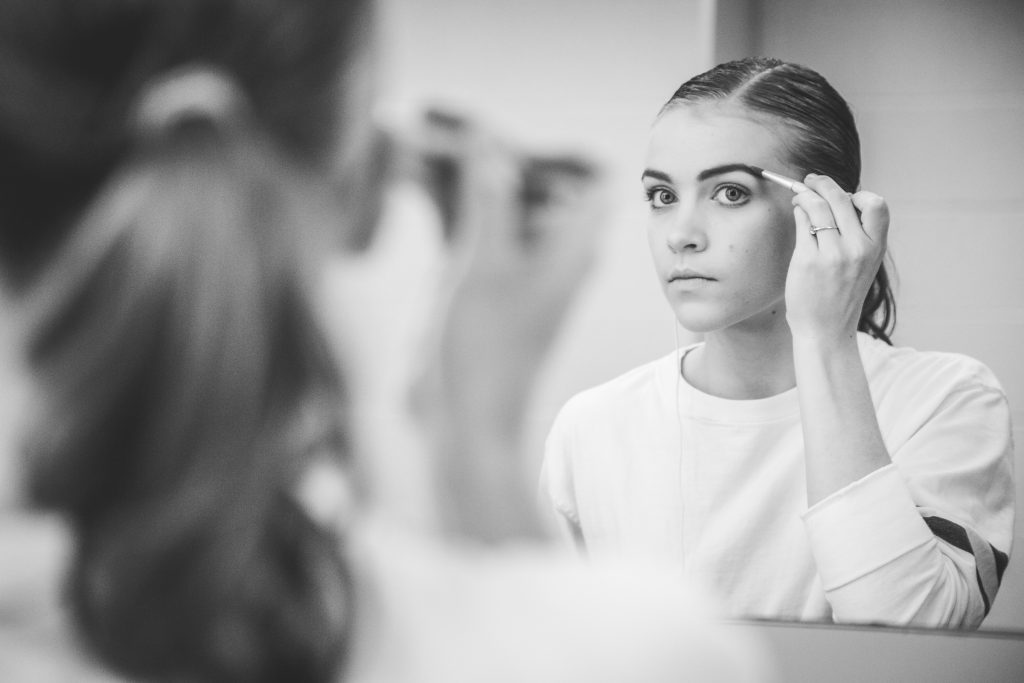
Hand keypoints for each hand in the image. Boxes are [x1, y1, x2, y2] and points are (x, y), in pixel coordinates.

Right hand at [412, 111, 606, 540]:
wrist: (467, 422)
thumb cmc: (486, 349)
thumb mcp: (484, 262)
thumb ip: (487, 197)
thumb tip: (490, 140)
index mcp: (573, 248)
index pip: (592, 178)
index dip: (558, 152)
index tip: (511, 140)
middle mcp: (552, 255)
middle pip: (538, 186)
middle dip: (496, 156)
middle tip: (450, 132)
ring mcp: (518, 271)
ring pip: (499, 207)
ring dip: (465, 178)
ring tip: (422, 145)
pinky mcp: (488, 287)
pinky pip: (476, 232)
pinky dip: (451, 208)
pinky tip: (414, 183)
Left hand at [785, 173, 888, 345]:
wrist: (825, 331)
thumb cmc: (839, 297)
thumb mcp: (861, 266)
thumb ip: (856, 237)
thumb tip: (837, 201)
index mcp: (875, 249)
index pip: (877, 205)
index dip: (859, 194)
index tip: (843, 193)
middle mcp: (858, 249)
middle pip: (842, 199)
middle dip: (823, 183)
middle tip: (811, 180)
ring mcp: (833, 254)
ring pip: (818, 206)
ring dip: (806, 194)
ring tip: (800, 195)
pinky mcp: (809, 260)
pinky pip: (802, 222)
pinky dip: (798, 211)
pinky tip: (796, 212)